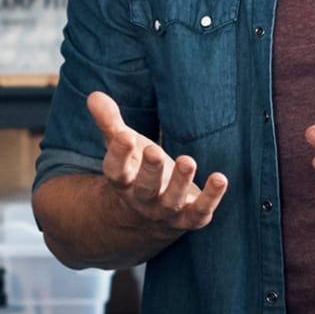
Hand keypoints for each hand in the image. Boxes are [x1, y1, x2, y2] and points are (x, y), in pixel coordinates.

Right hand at [88, 91, 228, 235]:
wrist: (147, 217)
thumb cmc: (136, 171)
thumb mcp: (123, 147)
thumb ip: (110, 122)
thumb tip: (94, 96)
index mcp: (123, 182)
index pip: (116, 171)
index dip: (119, 155)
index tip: (124, 135)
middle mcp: (142, 200)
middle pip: (144, 189)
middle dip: (150, 171)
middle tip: (154, 151)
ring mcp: (166, 212)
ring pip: (171, 202)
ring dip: (180, 183)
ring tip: (188, 161)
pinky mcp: (190, 217)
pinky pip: (200, 212)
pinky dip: (211, 197)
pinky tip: (220, 178)